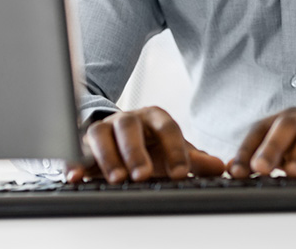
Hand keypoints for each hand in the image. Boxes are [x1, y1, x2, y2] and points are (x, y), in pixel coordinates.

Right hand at [66, 106, 224, 183]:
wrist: (119, 134)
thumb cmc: (150, 145)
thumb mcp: (172, 150)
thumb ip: (194, 159)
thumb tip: (221, 166)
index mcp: (153, 118)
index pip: (167, 127)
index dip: (175, 149)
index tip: (181, 173)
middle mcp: (127, 119)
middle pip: (129, 127)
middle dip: (135, 151)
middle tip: (142, 175)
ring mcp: (103, 128)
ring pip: (101, 133)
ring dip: (107, 156)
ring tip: (116, 178)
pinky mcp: (83, 142)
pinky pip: (76, 148)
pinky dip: (74, 161)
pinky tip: (75, 176)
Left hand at [227, 107, 295, 178]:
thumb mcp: (291, 151)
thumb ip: (264, 158)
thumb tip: (231, 168)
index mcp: (287, 120)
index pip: (261, 129)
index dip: (247, 149)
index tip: (236, 172)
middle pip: (287, 125)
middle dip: (272, 146)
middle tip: (260, 168)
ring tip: (292, 172)